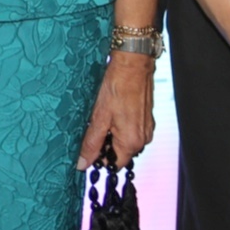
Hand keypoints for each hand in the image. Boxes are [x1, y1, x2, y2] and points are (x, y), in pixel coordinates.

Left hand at [77, 52, 155, 168]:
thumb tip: (83, 164)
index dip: (99, 159)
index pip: (113, 165)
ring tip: (103, 115)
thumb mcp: (99, 116)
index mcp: (132, 142)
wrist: (133, 64)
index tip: (87, 148)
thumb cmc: (117, 87)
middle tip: (94, 126)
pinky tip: (112, 111)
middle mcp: (143, 138)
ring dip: (111, 133)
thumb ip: (91, 143)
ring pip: (124, 141)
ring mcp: (146, 128)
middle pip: (119, 153)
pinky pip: (130, 130)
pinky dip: (119, 125)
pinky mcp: (146, 119)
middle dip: (104, 144)